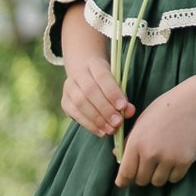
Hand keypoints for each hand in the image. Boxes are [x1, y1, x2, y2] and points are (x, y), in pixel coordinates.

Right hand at [60, 10, 131, 137]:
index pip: (102, 76)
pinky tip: (101, 131)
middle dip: (105, 109)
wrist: (85, 74)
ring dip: (97, 120)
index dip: (113, 92)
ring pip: (80, 104)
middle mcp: (78, 74)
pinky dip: (89, 125)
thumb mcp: (116, 81)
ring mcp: (69, 87)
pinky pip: (75, 114)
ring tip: (111, 129)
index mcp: (94, 63)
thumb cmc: (106, 81)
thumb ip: (123, 96)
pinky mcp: (65, 102)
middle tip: (118, 122)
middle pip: (90, 91)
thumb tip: (130, 111)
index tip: (123, 106)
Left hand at [114, 85, 195, 188]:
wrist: (192, 103)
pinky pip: (174, 178)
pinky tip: (175, 159)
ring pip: (158, 182)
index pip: (125, 174)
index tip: (124, 182)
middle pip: (141, 180)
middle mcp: (151, 153)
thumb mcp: (141, 122)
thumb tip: (117, 156)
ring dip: (158, 175)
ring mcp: (169, 158)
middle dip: (143, 175)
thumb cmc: (164, 110)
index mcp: (136, 143)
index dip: (123, 181)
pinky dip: (173, 173)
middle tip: (149, 164)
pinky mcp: (185, 161)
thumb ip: (129, 141)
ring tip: (163, 160)